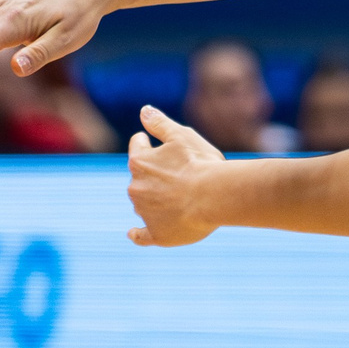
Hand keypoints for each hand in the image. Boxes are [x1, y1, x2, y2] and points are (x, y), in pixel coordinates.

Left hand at [125, 105, 228, 246]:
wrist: (214, 196)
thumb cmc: (201, 163)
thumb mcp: (181, 135)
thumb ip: (160, 124)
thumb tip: (143, 111)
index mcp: (139, 161)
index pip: (137, 145)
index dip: (147, 143)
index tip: (153, 143)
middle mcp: (135, 187)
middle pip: (140, 177)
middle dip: (155, 175)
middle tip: (180, 174)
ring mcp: (145, 212)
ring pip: (143, 203)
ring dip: (155, 199)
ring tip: (180, 198)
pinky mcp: (156, 234)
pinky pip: (141, 236)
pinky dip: (138, 234)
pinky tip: (134, 234)